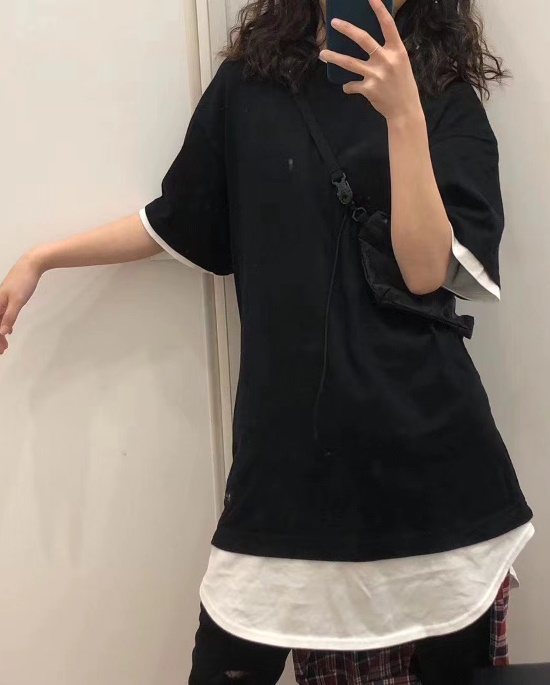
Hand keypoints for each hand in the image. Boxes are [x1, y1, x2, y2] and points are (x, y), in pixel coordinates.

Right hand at [0, 253, 42, 353]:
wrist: (31, 264)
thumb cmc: (23, 281)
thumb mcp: (17, 301)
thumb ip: (10, 317)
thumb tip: (2, 332)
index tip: (1, 350)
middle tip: (3, 351)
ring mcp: (2, 299)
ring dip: (0, 332)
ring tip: (5, 344)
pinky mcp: (9, 297)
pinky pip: (3, 314)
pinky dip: (4, 323)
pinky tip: (8, 329)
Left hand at [320, 0, 421, 122]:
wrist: (404, 110)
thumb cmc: (402, 84)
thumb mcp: (400, 63)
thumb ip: (387, 52)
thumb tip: (365, 42)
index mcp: (397, 50)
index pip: (388, 25)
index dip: (379, 9)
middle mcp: (387, 60)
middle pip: (363, 39)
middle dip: (347, 29)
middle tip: (334, 22)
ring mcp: (377, 74)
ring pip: (349, 62)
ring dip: (334, 57)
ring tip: (322, 53)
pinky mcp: (368, 89)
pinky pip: (351, 85)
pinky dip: (348, 86)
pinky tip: (347, 86)